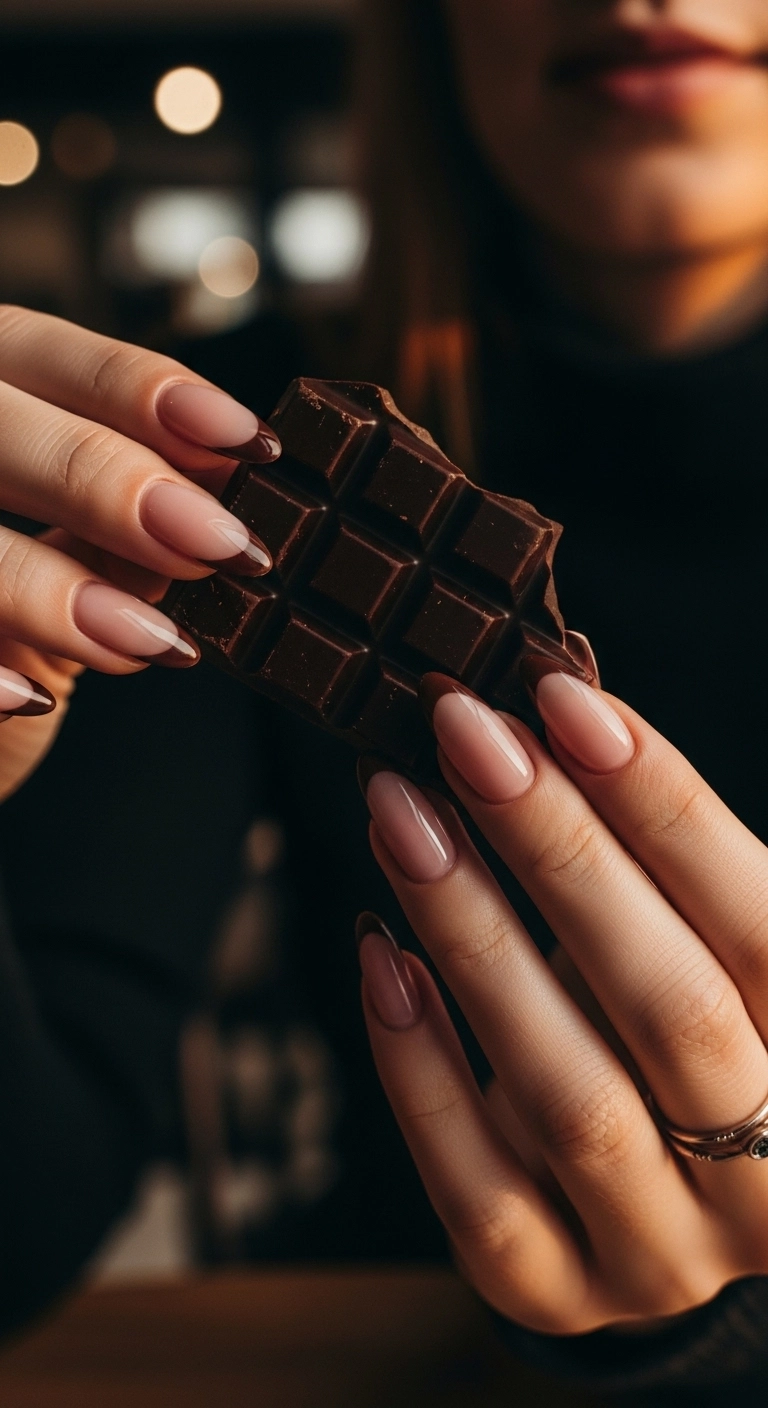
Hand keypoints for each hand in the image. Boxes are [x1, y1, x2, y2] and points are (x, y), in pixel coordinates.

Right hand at [0, 305, 279, 801]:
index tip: (246, 442)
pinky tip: (29, 698)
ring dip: (51, 588)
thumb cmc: (5, 620)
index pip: (46, 355)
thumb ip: (117, 532)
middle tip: (213, 544)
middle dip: (110, 481)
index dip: (142, 389)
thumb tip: (214, 514)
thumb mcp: (66, 562)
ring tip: (150, 641)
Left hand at [357, 667, 767, 1332]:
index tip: (564, 701)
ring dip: (474, 940)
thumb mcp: (717, 947)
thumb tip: (551, 715)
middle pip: (671, 1008)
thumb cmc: (706, 1027)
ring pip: (570, 1099)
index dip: (665, 805)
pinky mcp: (560, 1291)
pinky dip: (421, 1070)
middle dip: (559, 853)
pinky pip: (480, 1192)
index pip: (762, 929)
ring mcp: (666, 1250)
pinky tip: (381, 956)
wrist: (685, 1197)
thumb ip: (667, 863)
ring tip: (401, 816)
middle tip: (465, 736)